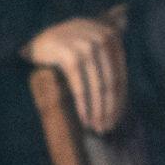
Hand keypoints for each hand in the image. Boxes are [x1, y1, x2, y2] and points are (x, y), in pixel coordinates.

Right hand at [22, 10, 127, 134]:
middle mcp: (102, 39)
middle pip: (110, 83)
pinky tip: (85, 119)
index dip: (119, 100)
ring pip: (98, 86)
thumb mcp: (92, 43)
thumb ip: (111, 53)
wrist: (36, 40)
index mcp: (112, 37)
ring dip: (98, 111)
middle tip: (106, 128)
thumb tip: (128, 66)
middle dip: (109, 109)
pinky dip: (83, 105)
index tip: (116, 119)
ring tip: (97, 127)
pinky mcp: (68, 55)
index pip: (120, 76)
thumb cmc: (67, 46)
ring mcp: (85, 46)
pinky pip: (80, 86)